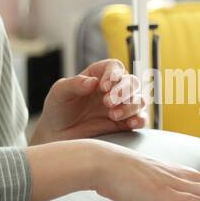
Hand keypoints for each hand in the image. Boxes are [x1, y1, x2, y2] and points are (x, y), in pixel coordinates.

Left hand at [31, 59, 147, 143]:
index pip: (114, 67)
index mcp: (99, 75)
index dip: (113, 74)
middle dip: (123, 91)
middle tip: (108, 102)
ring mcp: (121, 105)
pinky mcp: (125, 123)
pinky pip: (141, 119)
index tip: (103, 87)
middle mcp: (113, 88)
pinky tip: (130, 123)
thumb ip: (74, 84)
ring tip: (113, 115)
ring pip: (139, 100)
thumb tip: (92, 82)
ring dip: (130, 106)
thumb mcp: (59, 93)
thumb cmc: (59, 108)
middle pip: (131, 82)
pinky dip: (139, 120)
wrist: (59, 134)